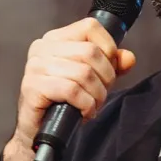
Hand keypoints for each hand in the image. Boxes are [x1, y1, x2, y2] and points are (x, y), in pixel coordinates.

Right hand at [2, 18, 135, 160]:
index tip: (109, 69)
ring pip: (83, 73)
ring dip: (96, 95)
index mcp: (55, 39)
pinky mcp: (32, 87)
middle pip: (90, 52)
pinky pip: (71, 90)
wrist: (37, 132)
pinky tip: (84, 112)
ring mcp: (35, 67)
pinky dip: (85, 104)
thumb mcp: (92, 80)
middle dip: (105, 78)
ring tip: (93, 105)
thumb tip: (128, 58)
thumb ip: (111, 65)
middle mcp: (42, 48)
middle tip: (101, 94)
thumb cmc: (62, 103)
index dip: (108, 48)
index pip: (90, 28)